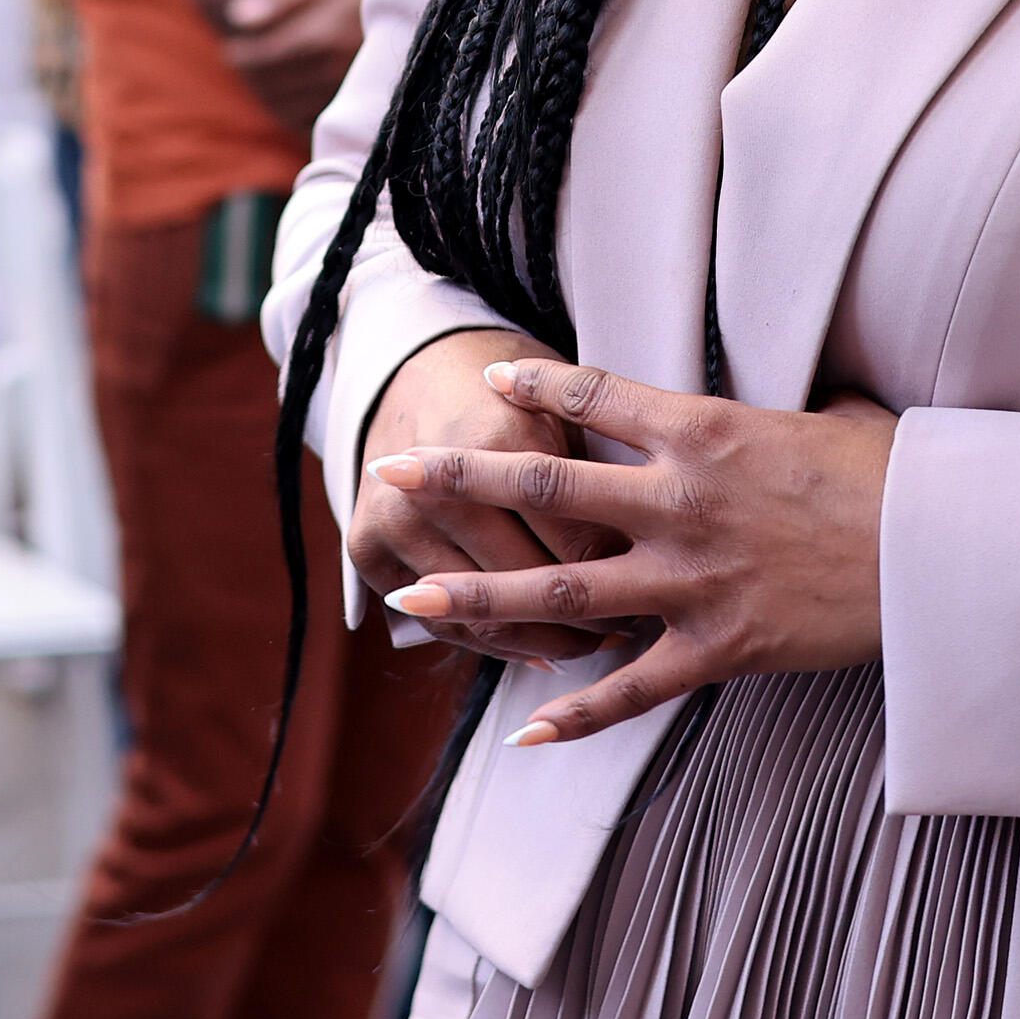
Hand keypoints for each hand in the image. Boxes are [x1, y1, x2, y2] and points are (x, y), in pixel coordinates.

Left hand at [219, 0, 386, 129]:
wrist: (428, 4)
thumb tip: (233, 16)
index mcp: (320, 36)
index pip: (265, 57)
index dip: (243, 56)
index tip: (231, 51)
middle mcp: (334, 69)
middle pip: (274, 84)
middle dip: (251, 76)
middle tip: (241, 65)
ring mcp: (350, 92)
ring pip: (289, 107)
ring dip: (267, 96)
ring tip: (260, 81)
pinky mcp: (362, 109)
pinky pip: (313, 122)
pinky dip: (292, 115)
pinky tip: (287, 99)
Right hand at [350, 329, 619, 664]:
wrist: (411, 370)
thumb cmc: (501, 395)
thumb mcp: (556, 414)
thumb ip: (595, 475)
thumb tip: (647, 553)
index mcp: (500, 434)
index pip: (577, 538)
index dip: (623, 571)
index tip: (653, 585)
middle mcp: (440, 482)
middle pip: (529, 583)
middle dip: (587, 616)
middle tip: (629, 626)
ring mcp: (395, 517)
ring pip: (483, 616)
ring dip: (542, 641)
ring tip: (586, 644)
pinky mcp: (367, 547)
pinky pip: (441, 624)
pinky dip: (493, 643)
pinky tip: (535, 648)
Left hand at [374, 359, 898, 745]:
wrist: (944, 553)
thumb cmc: (897, 476)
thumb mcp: (833, 419)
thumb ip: (783, 416)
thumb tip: (799, 404)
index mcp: (705, 430)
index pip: (595, 394)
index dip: (533, 386)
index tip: (484, 377)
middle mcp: (682, 501)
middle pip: (547, 486)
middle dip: (461, 478)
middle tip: (393, 472)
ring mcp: (694, 579)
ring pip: (565, 589)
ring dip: (483, 594)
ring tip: (414, 593)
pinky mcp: (721, 648)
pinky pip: (633, 687)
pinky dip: (578, 715)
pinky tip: (525, 731)